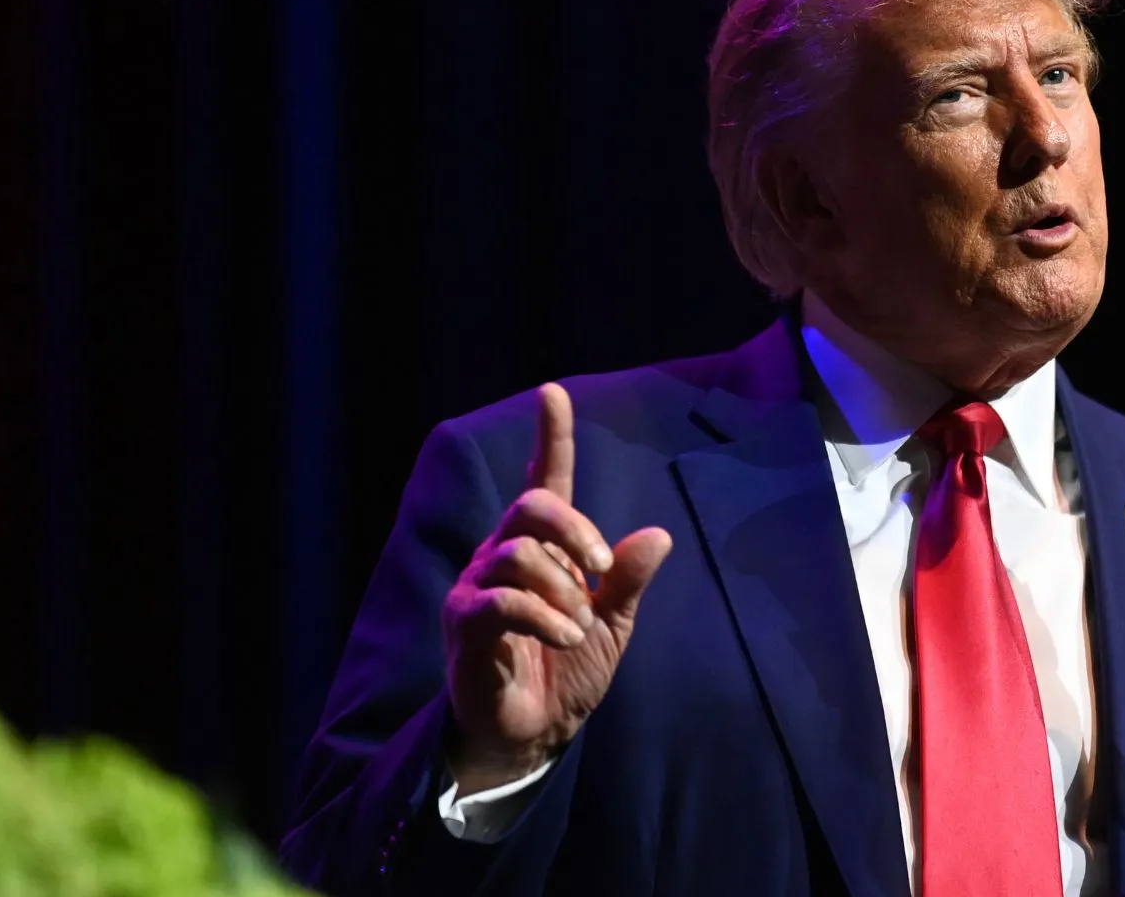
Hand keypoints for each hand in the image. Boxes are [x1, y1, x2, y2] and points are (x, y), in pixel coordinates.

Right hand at [440, 383, 672, 793]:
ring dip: (564, 590)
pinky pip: (502, 602)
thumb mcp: (613, 626)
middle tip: (602, 567)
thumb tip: (659, 534)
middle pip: (529, 506)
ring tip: (580, 627)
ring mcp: (477, 589)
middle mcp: (502, 558)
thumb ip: (629, 582)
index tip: (553, 392)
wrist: (532, 733)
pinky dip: (544, 617)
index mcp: (542, 550)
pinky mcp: (466, 626)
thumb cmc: (566, 672)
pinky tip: (567, 637)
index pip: (544, 480)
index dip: (550, 437)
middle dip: (574, 528)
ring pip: (518, 554)